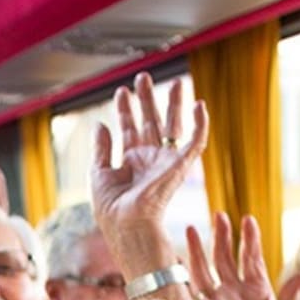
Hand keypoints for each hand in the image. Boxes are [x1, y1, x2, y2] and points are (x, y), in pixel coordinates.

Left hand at [91, 72, 207, 273]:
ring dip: (174, 103)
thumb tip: (100, 124)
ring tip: (173, 80)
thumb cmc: (110, 207)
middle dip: (147, 99)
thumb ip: (101, 149)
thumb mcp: (98, 173)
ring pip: (173, 125)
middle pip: (151, 121)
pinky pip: (196, 141)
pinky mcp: (180, 165)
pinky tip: (200, 104)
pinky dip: (200, 123)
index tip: (121, 91)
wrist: (125, 223)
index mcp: (131, 161)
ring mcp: (165, 161)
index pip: (129, 128)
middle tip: (142, 77)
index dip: (125, 109)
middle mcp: (149, 158)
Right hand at [186, 212, 299, 299]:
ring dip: (200, 249)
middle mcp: (233, 292)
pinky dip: (181, 275)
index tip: (247, 219)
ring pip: (205, 269)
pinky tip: (174, 260)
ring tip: (193, 229)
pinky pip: (189, 290)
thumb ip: (290, 299)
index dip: (249, 238)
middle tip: (219, 215)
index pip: (251, 258)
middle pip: (226, 258)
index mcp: (256, 290)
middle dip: (222, 236)